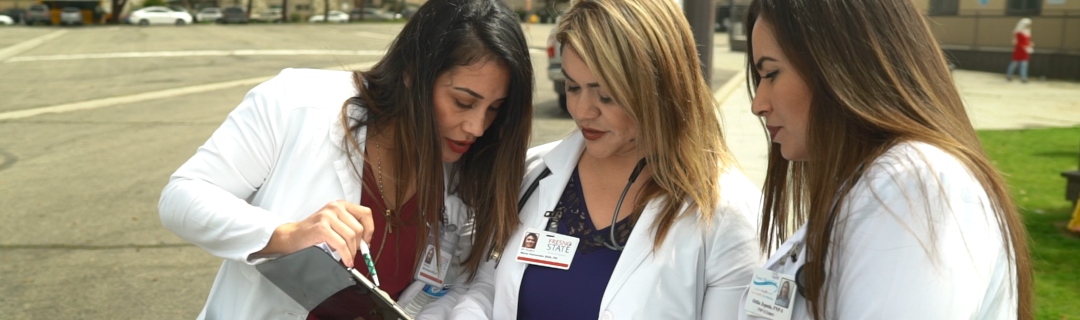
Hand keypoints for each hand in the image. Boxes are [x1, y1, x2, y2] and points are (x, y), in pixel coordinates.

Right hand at [258, 200, 374, 266]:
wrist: (292, 236)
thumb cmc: (314, 232)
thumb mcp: (334, 224)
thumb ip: (349, 228)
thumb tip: (366, 243)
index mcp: (341, 205)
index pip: (365, 213)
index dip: (369, 229)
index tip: (367, 241)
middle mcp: (335, 207)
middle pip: (359, 228)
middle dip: (359, 245)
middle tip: (354, 253)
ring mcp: (327, 216)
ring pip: (351, 237)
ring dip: (352, 252)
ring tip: (348, 258)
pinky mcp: (321, 228)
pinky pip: (341, 244)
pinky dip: (346, 255)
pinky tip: (346, 261)